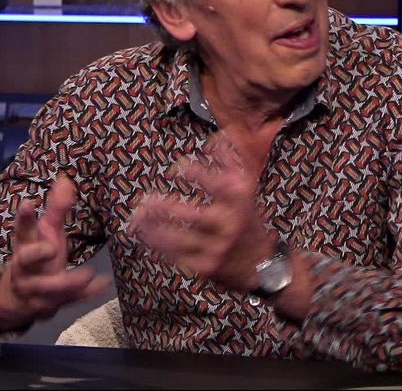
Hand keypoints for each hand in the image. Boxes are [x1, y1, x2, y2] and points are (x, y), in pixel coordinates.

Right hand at [0, 174, 109, 335]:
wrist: (20, 298)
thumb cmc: (38, 257)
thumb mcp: (45, 232)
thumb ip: (56, 208)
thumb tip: (65, 179)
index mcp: (25, 246)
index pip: (23, 230)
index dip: (25, 218)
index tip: (29, 203)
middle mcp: (26, 268)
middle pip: (26, 260)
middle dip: (36, 254)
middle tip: (51, 248)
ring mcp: (36, 289)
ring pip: (48, 287)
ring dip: (66, 282)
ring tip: (86, 274)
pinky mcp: (50, 304)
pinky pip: (68, 300)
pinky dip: (86, 294)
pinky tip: (102, 284)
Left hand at [129, 156, 274, 293]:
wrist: (265, 268)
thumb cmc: (249, 222)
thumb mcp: (247, 192)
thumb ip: (232, 162)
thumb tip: (221, 132)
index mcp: (240, 204)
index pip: (217, 185)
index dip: (195, 174)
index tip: (176, 167)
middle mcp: (230, 226)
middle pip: (193, 216)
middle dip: (166, 208)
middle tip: (145, 200)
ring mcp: (218, 248)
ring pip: (180, 239)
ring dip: (155, 228)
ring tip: (137, 218)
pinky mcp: (207, 267)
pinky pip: (177, 256)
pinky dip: (159, 246)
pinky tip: (145, 236)